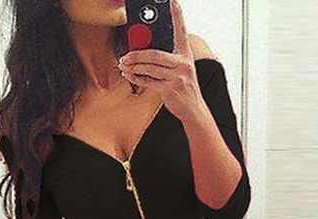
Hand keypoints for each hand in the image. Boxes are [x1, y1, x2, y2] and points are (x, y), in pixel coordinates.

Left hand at [118, 0, 202, 120]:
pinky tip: (129, 75)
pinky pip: (149, 81)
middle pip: (155, 53)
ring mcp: (178, 76)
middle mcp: (184, 63)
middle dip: (136, 54)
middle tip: (124, 56)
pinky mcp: (170, 89)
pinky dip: (137, 78)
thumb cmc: (183, 87)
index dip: (176, 14)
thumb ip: (167, 59)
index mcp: (186, 54)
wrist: (193, 109)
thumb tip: (143, 51)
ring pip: (150, 68)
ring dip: (133, 67)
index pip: (181, 30)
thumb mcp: (180, 70)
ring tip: (123, 65)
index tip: (171, 0)